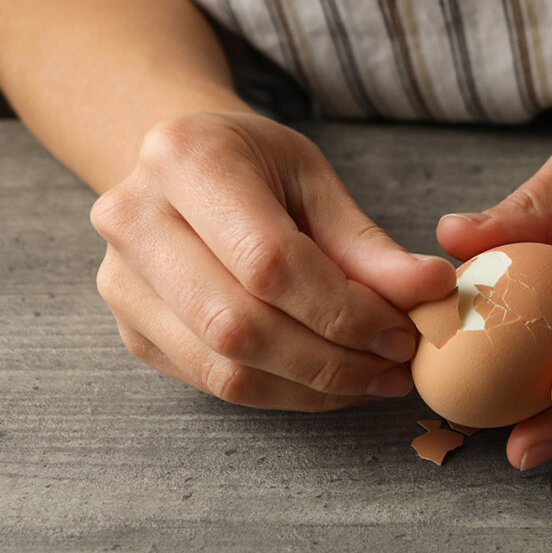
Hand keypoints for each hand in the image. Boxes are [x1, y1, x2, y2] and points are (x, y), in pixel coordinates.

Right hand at [92, 112, 454, 410]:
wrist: (185, 170)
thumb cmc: (257, 165)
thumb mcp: (316, 179)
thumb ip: (366, 243)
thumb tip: (429, 292)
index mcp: (185, 159)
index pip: (269, 261)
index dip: (344, 309)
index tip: (403, 331)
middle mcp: (134, 220)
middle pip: (240, 325)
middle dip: (333, 359)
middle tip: (396, 364)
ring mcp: (122, 282)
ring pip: (226, 368)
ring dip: (314, 387)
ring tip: (375, 378)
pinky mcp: (133, 330)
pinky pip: (215, 383)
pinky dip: (285, 393)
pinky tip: (333, 382)